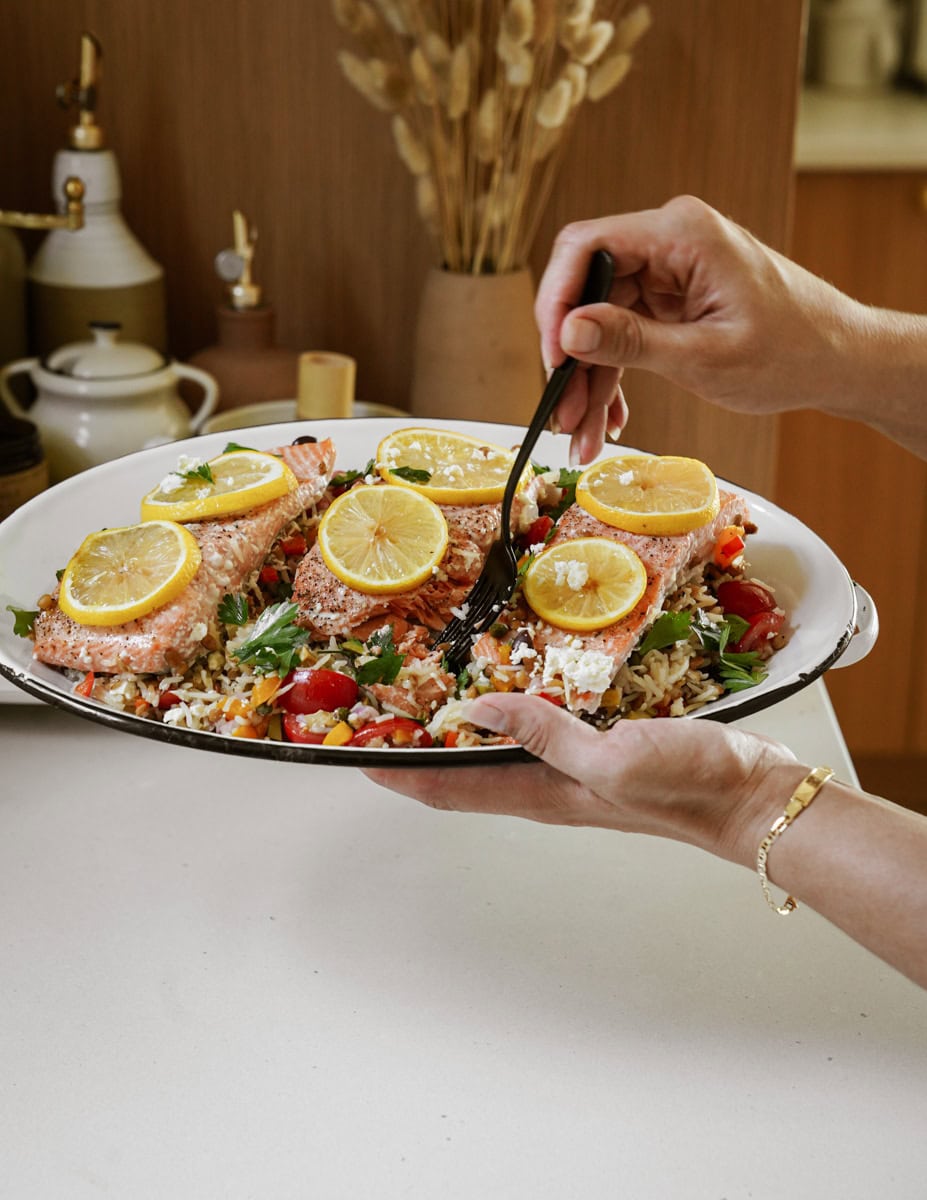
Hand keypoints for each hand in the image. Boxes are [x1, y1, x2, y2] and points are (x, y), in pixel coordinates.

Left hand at [364, 692, 800, 869]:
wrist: (752, 793)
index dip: (395, 772)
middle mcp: (545, 782)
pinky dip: (511, 702)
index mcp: (538, 794)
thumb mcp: (612, 760)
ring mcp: (572, 764)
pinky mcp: (599, 742)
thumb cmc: (690, 786)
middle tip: (381, 706)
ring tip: (427, 684)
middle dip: (416, 744)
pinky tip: (514, 676)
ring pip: (496, 743)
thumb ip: (544, 736)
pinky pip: (539, 721)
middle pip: (461, 768)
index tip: (350, 750)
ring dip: (458, 721)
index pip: (446, 788)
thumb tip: (476, 707)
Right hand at [537, 195, 867, 463]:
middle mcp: (671, 242)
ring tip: (582, 435)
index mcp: (682, 234)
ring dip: (589, 379)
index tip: (552, 357)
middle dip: (571, 358)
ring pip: (601, 321)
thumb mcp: (705, 356)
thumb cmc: (793, 352)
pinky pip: (625, 333)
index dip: (556, 302)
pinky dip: (614, 376)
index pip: (586, 247)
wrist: (839, 360)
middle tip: (562, 414)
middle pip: (588, 291)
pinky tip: (609, 418)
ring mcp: (671, 270)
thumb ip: (632, 342)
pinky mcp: (673, 298)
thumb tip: (568, 332)